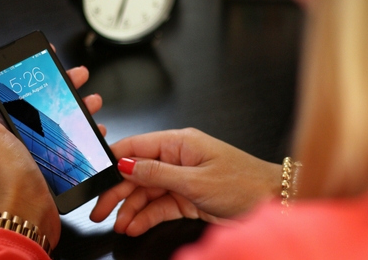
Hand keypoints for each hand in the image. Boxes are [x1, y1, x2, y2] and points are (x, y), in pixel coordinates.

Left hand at [0, 66, 103, 248]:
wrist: (29, 213)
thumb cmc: (10, 178)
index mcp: (4, 127)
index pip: (20, 92)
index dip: (35, 74)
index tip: (48, 60)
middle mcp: (22, 137)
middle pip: (45, 102)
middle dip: (64, 86)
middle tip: (79, 75)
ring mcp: (41, 150)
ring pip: (63, 120)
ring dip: (79, 107)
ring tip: (93, 101)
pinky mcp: (57, 163)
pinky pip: (74, 141)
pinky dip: (86, 132)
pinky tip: (95, 130)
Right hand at [90, 128, 281, 236]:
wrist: (273, 202)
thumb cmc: (243, 183)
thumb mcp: (195, 181)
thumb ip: (157, 174)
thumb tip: (126, 165)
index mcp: (179, 142)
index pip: (136, 146)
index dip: (113, 161)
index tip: (94, 176)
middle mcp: (178, 157)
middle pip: (137, 172)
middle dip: (118, 191)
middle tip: (100, 210)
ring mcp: (182, 178)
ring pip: (146, 191)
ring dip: (131, 208)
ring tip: (118, 223)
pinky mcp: (187, 196)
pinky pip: (160, 205)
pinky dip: (147, 215)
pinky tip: (135, 225)